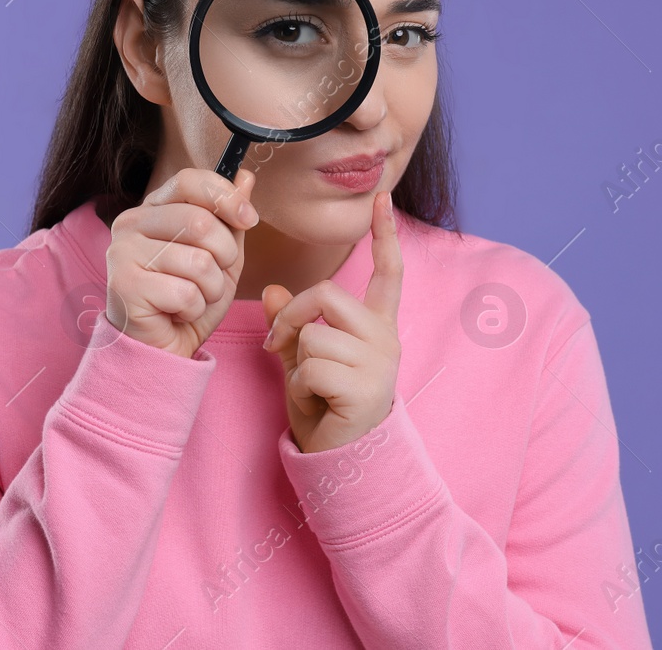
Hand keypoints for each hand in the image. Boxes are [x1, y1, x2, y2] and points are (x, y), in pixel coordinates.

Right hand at [106, 167, 258, 358]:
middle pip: (200, 222)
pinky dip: (194, 309)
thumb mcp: (220, 255)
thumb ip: (230, 217)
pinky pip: (186, 293)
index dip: (225, 197)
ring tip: (192, 298)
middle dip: (224, 255)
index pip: (189, 181)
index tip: (249, 219)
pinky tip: (176, 313)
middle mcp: (130, 223)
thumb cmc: (188, 299)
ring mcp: (122, 253)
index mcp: (153, 208)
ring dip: (210, 288)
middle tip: (213, 277)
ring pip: (198, 262)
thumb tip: (246, 176)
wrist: (161, 348)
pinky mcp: (124, 286)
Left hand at [261, 190, 402, 453]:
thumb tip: (274, 291)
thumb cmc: (326, 408)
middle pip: (326, 294)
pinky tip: (316, 404)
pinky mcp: (366, 388)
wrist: (344, 461)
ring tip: (311, 389)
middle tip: (279, 347)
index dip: (384, 235)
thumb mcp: (304, 360)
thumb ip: (293, 325)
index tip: (382, 198)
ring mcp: (379, 362)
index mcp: (376, 326)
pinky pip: (313, 366)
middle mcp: (385, 338)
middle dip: (292, 316)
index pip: (387, 271)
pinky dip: (299, 386)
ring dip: (296, 363)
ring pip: (314, 332)